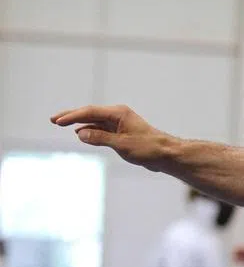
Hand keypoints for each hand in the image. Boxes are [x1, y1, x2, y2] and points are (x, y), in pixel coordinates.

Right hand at [51, 105, 174, 169]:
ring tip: (62, 123)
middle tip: (54, 119)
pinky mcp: (122, 132)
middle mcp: (118, 115)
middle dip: (72, 116)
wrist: (166, 154)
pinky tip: (80, 133)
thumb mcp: (122, 144)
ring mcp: (120, 123)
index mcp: (119, 113)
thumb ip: (100, 138)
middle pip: (90, 113)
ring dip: (79, 123)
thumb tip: (80, 133)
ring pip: (95, 121)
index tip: (58, 122)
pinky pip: (101, 128)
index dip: (72, 116)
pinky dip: (90, 130)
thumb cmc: (148, 148)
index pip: (90, 112)